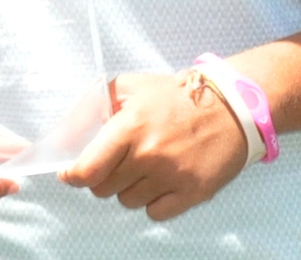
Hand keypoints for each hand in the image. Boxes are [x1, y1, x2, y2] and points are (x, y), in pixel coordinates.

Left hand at [59, 70, 249, 217]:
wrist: (230, 109)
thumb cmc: (176, 96)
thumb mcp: (131, 86)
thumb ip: (100, 104)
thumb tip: (78, 129)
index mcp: (130, 127)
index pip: (89, 169)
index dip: (74, 176)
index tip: (69, 175)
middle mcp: (149, 156)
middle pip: (105, 188)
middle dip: (102, 177)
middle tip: (113, 164)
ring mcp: (172, 178)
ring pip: (129, 201)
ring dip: (128, 189)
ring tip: (141, 168)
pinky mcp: (193, 194)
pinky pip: (156, 213)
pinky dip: (151, 202)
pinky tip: (158, 183)